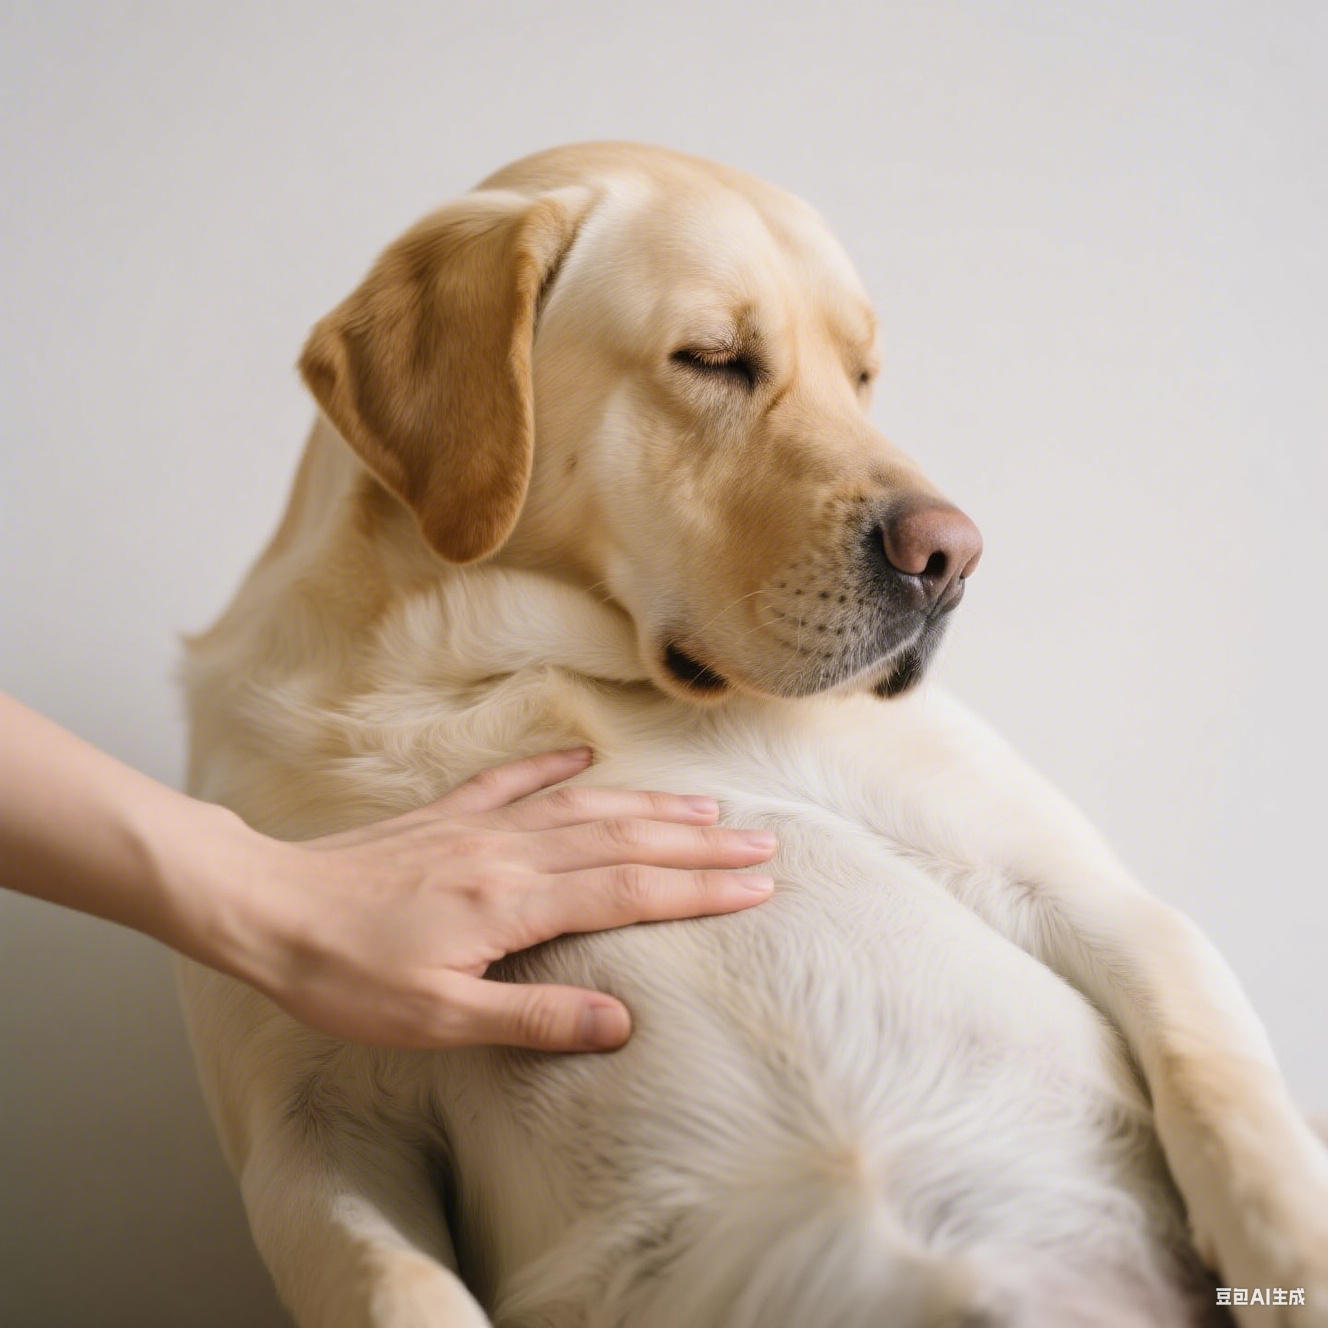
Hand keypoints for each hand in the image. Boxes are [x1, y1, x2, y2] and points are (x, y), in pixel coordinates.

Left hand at [232, 747, 774, 1051]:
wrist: (268, 909)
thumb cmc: (347, 975)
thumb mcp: (439, 1019)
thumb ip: (535, 1017)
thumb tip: (622, 1021)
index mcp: (514, 902)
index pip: (629, 890)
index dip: (698, 890)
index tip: (757, 887)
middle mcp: (508, 852)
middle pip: (623, 841)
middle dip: (698, 846)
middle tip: (761, 843)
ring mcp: (478, 826)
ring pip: (583, 808)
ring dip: (649, 808)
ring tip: (704, 810)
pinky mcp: (446, 816)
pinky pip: (512, 781)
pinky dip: (554, 767)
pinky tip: (583, 758)